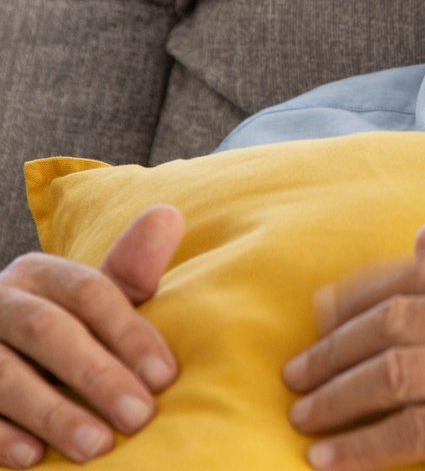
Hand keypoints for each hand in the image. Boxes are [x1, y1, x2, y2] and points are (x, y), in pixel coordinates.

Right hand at [0, 205, 182, 467]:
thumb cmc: (64, 333)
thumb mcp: (96, 302)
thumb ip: (131, 272)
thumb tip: (169, 215)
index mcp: (39, 274)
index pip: (89, 291)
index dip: (130, 333)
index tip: (166, 378)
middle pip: (48, 330)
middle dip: (97, 375)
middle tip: (140, 417)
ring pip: (4, 375)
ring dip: (53, 412)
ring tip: (97, 447)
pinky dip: (1, 435)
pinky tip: (33, 458)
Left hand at [282, 225, 424, 470]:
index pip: (424, 272)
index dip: (361, 291)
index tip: (319, 316)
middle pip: (400, 318)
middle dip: (337, 348)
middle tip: (297, 375)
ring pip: (395, 372)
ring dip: (338, 396)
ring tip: (305, 415)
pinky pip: (410, 430)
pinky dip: (361, 446)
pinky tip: (330, 458)